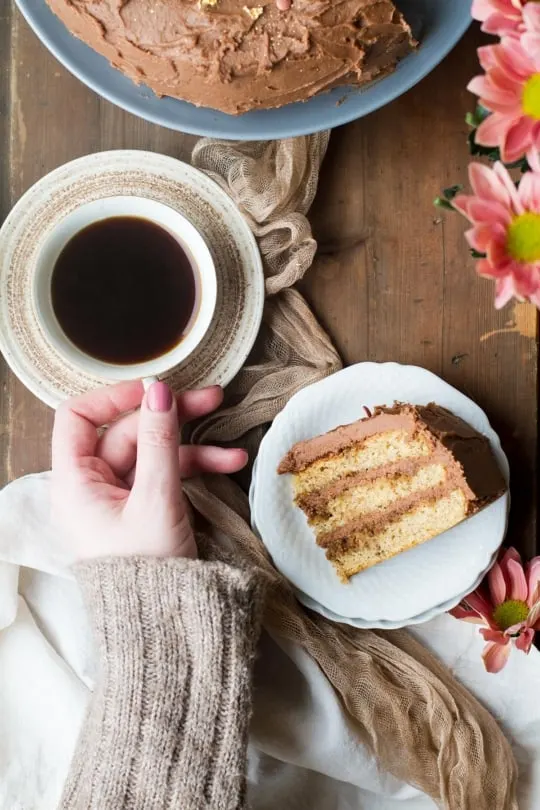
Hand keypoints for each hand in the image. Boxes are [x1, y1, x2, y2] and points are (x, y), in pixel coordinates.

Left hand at [51, 380, 246, 560]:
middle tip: (211, 398)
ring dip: (193, 446)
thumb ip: (159, 441)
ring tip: (233, 445)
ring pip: (154, 453)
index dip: (114, 397)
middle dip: (171, 417)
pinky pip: (166, 476)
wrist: (164, 628)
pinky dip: (195, 469)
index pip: (78, 417)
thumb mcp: (157, 500)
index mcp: (75, 482)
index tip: (154, 390)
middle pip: (127, 432)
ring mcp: (119, 497)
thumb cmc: (147, 571)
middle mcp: (92, 485)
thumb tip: (159, 391)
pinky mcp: (143, 509)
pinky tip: (228, 465)